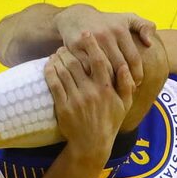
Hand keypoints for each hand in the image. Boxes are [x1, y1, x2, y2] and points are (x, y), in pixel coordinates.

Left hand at [45, 42, 134, 162]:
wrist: (91, 144)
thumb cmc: (109, 122)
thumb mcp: (124, 105)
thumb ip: (126, 84)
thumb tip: (125, 66)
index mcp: (107, 89)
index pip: (98, 60)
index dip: (92, 44)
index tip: (87, 33)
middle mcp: (91, 93)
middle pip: (77, 62)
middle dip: (70, 50)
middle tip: (67, 44)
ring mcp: (76, 100)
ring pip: (63, 71)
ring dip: (58, 58)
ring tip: (57, 53)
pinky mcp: (63, 107)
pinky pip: (54, 84)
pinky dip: (50, 71)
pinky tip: (49, 65)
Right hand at [53, 4, 155, 85]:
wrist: (75, 17)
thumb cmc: (106, 22)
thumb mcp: (127, 18)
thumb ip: (144, 26)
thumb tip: (149, 43)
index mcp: (120, 30)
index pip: (133, 58)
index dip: (137, 73)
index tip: (138, 83)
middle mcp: (106, 34)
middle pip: (119, 66)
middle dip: (125, 81)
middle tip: (127, 90)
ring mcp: (90, 41)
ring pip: (104, 69)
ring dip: (110, 82)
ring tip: (115, 90)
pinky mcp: (75, 47)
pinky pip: (87, 69)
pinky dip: (93, 78)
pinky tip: (97, 84)